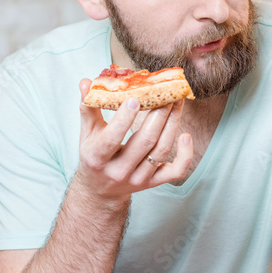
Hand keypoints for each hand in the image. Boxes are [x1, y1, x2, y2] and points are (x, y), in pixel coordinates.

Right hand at [74, 79, 192, 201]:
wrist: (100, 190)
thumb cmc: (94, 156)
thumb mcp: (86, 134)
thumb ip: (88, 107)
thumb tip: (85, 82)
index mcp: (97, 157)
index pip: (112, 138)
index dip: (124, 119)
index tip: (136, 98)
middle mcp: (119, 171)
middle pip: (145, 141)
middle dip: (158, 114)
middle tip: (167, 92)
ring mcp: (138, 179)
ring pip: (161, 151)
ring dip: (172, 124)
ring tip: (177, 102)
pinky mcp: (153, 183)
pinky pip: (176, 171)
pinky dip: (185, 155)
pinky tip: (186, 135)